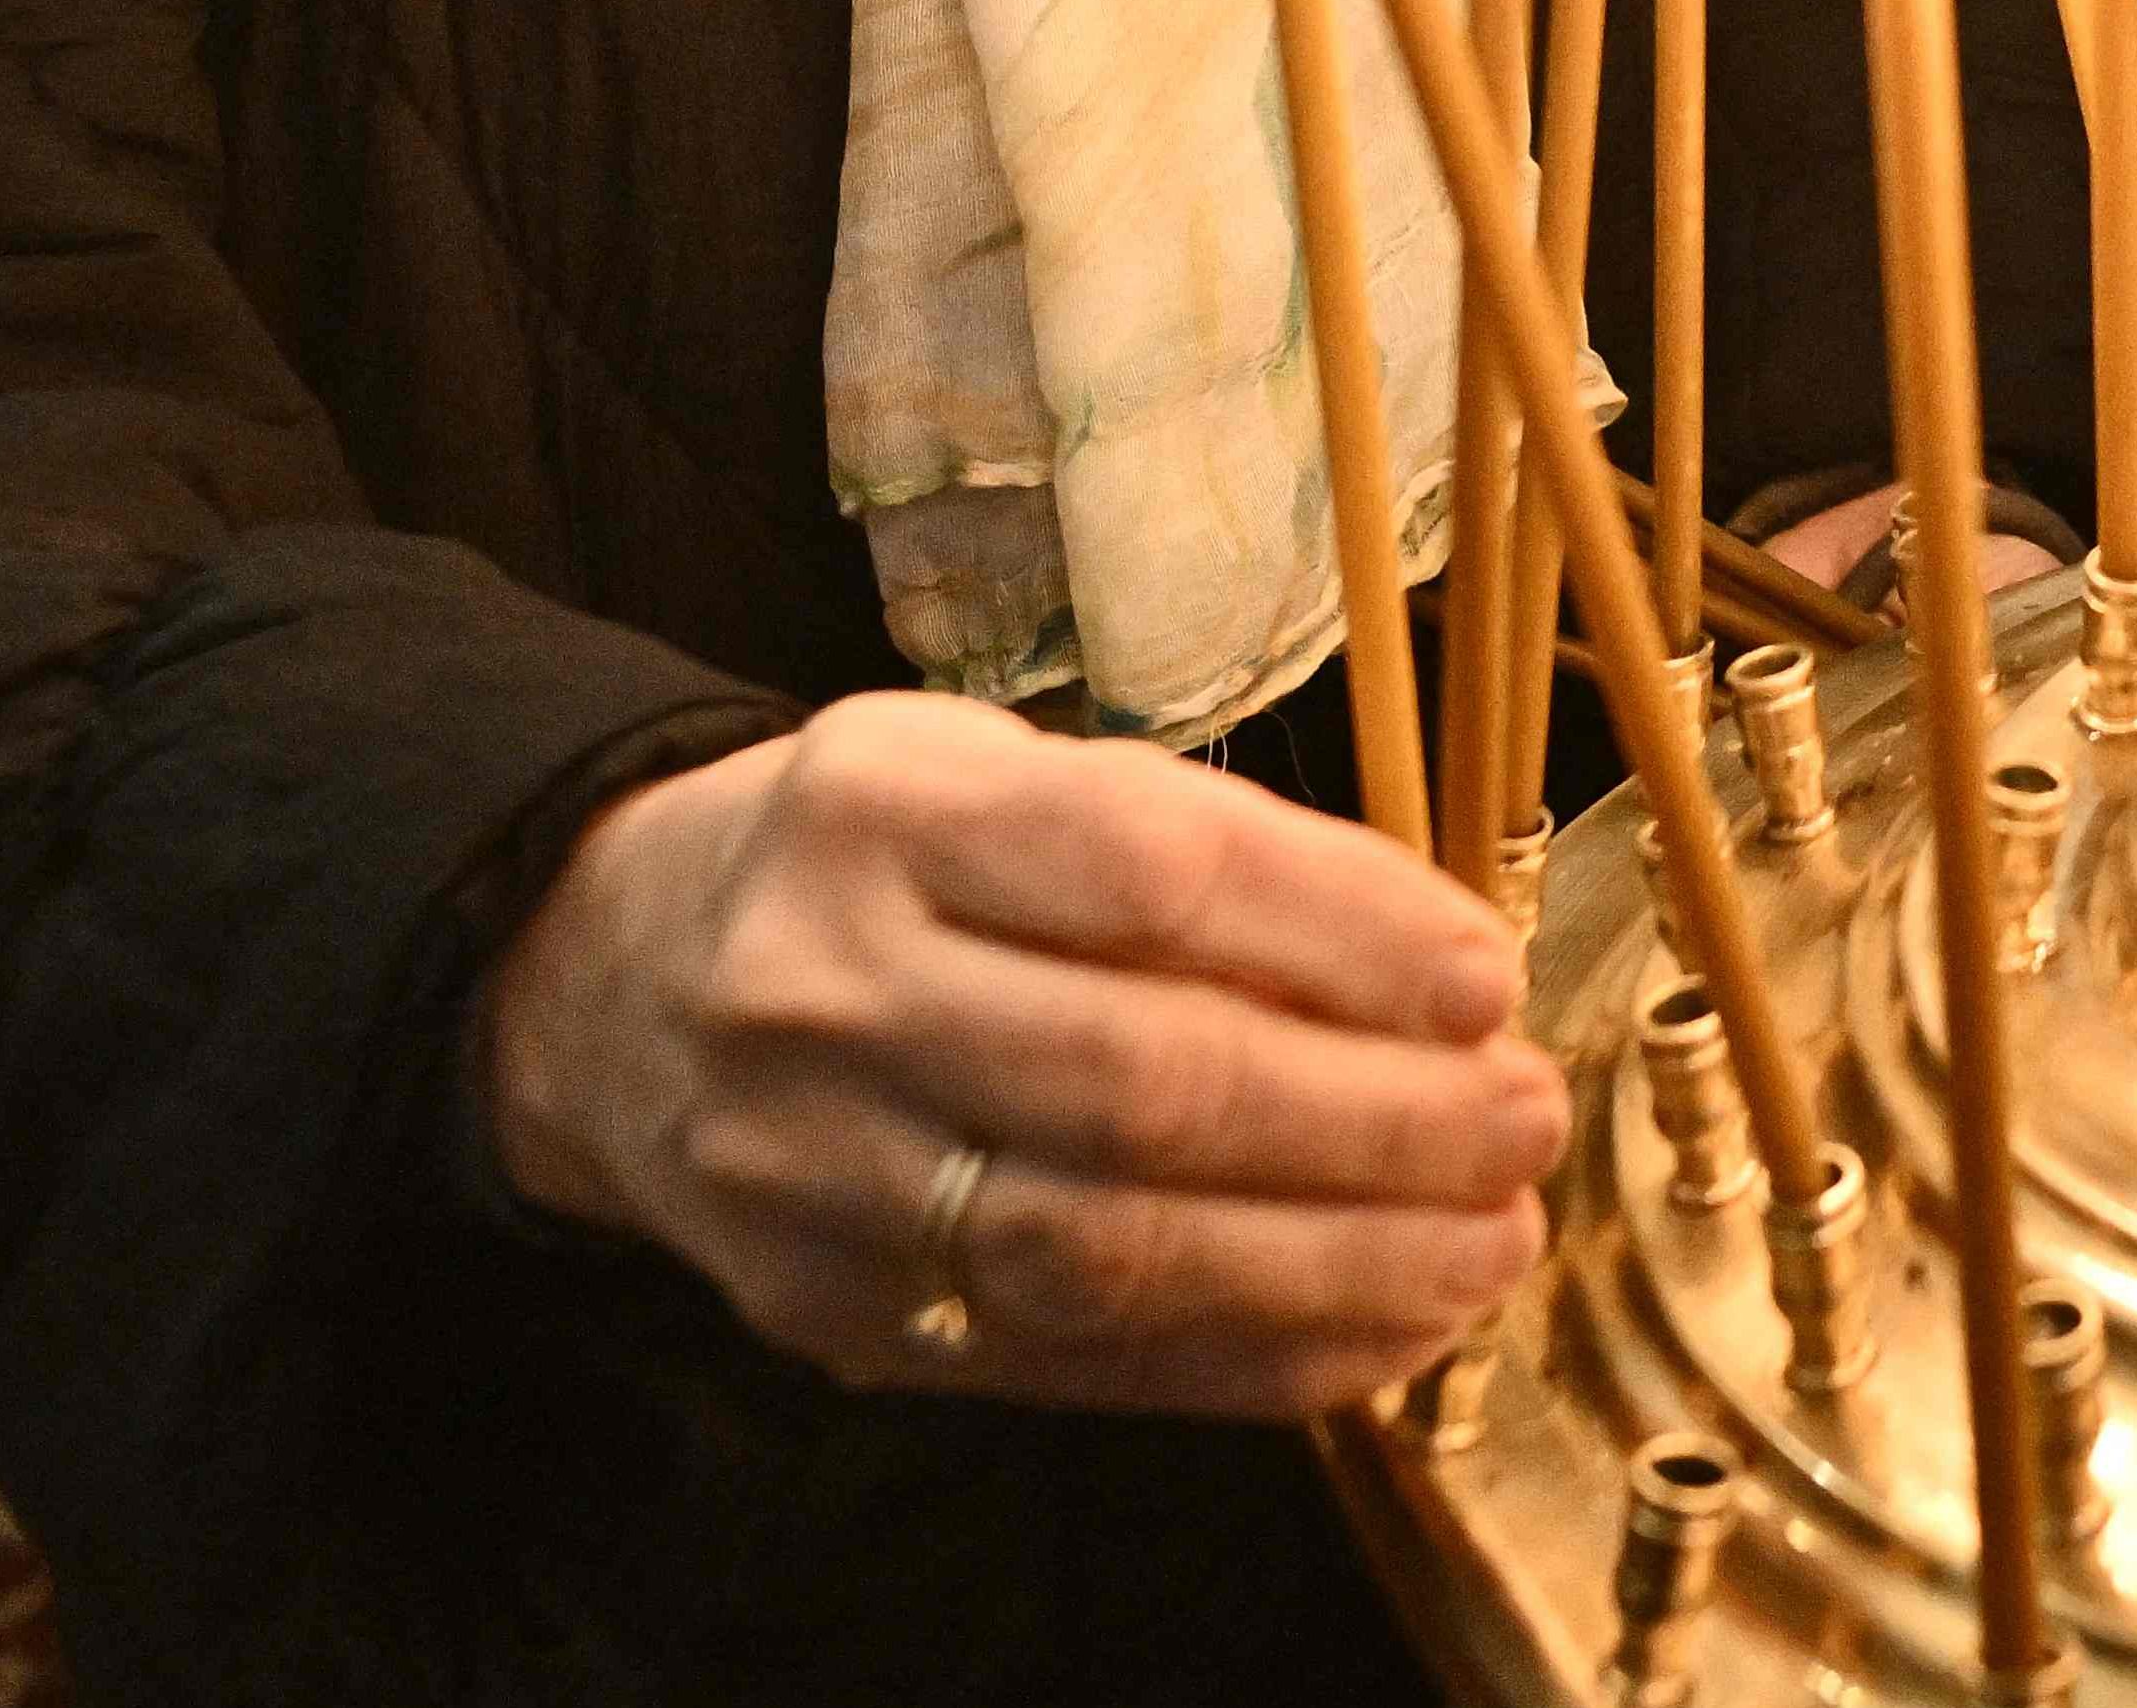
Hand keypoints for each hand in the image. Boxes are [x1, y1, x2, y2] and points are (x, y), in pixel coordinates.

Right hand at [477, 691, 1560, 1414]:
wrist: (614, 988)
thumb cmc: (879, 860)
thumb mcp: (1005, 774)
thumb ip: (1197, 855)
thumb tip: (1437, 974)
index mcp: (883, 806)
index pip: (1150, 873)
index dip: (1343, 934)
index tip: (1484, 977)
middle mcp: (825, 989)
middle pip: (1144, 1082)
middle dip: (1374, 1120)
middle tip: (1523, 1123)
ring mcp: (813, 1174)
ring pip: (1116, 1250)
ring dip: (1340, 1262)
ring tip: (1490, 1243)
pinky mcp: (830, 1319)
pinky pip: (1077, 1364)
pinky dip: (1253, 1358)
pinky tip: (1384, 1332)